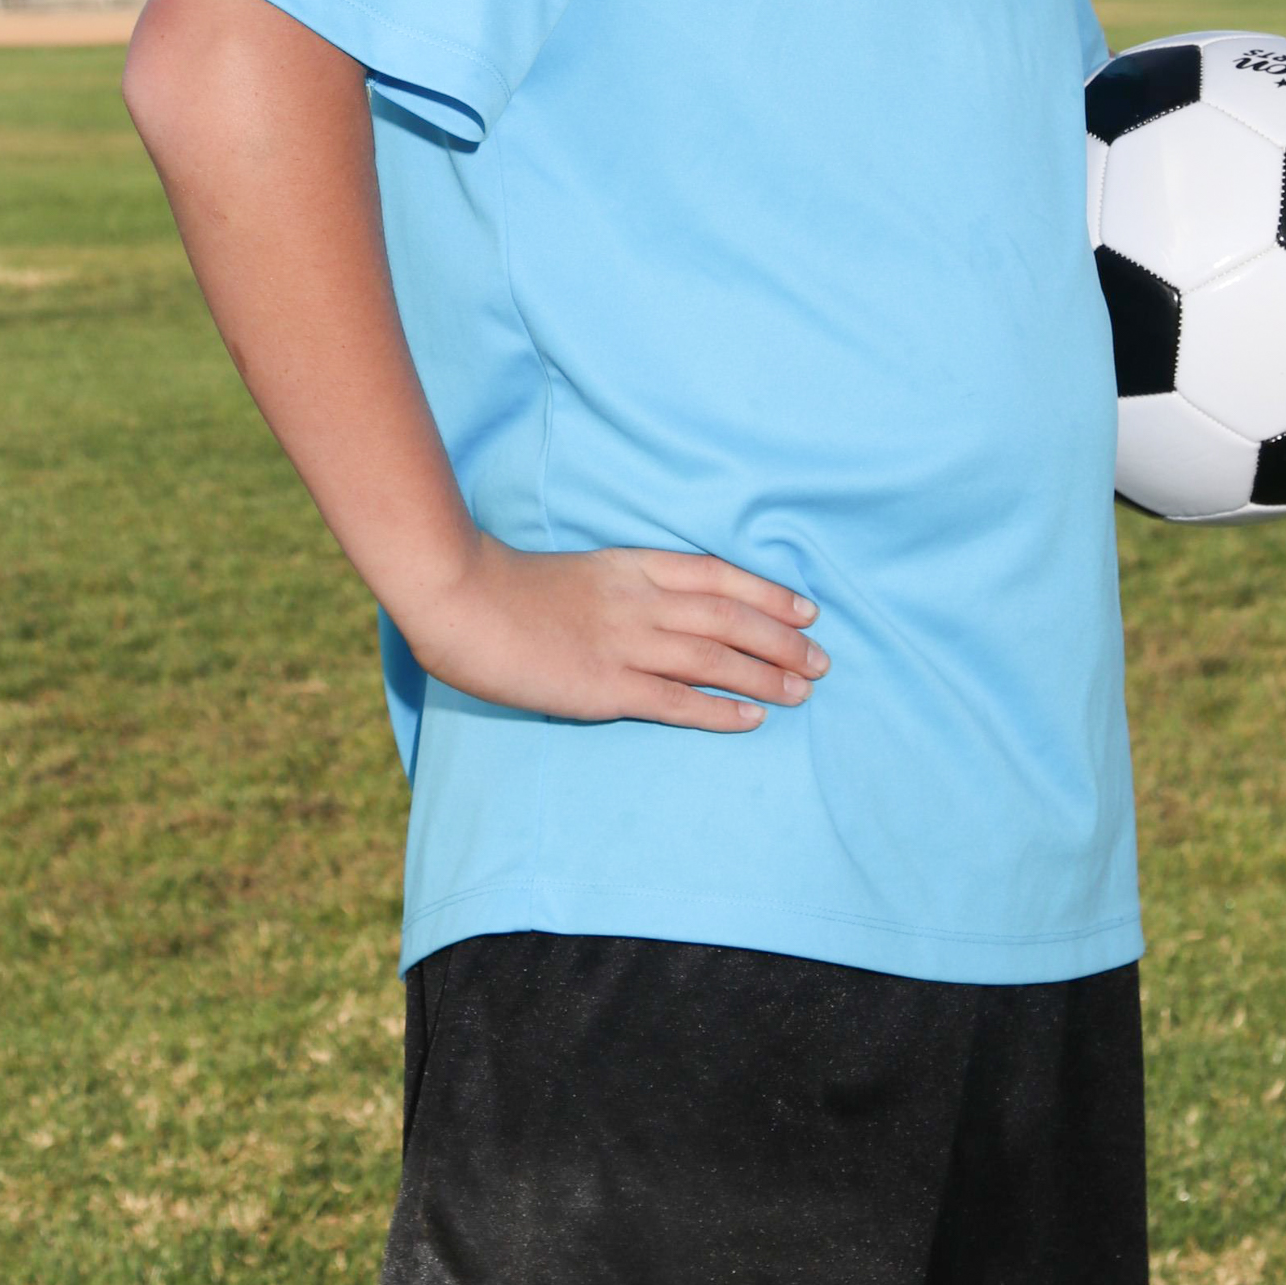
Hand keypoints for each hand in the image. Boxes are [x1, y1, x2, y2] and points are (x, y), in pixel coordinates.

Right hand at [421, 540, 829, 731]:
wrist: (462, 599)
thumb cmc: (510, 588)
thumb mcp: (583, 572)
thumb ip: (623, 587)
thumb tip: (663, 610)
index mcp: (633, 566)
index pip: (719, 577)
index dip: (769, 593)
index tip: (806, 608)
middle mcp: (640, 601)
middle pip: (730, 619)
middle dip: (783, 640)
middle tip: (823, 659)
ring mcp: (625, 644)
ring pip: (714, 659)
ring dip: (766, 675)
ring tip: (804, 691)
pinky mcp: (605, 687)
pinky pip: (675, 701)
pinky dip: (719, 711)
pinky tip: (751, 719)